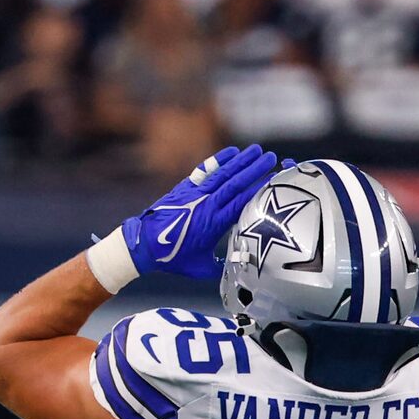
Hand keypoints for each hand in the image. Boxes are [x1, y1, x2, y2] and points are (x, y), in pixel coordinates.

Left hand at [121, 144, 280, 279]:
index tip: (273, 180)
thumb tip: (239, 266)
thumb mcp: (200, 268)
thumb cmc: (173, 258)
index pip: (241, 201)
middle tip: (271, 158)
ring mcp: (196, 193)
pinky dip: (219, 160)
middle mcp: (207, 204)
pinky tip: (232, 152)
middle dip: (254, 169)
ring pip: (223, 173)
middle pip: (235, 182)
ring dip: (241, 161)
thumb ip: (221, 265)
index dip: (258, 190)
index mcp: (214, 223)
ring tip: (256, 150)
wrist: (145, 244)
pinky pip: (206, 171)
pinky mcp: (186, 188)